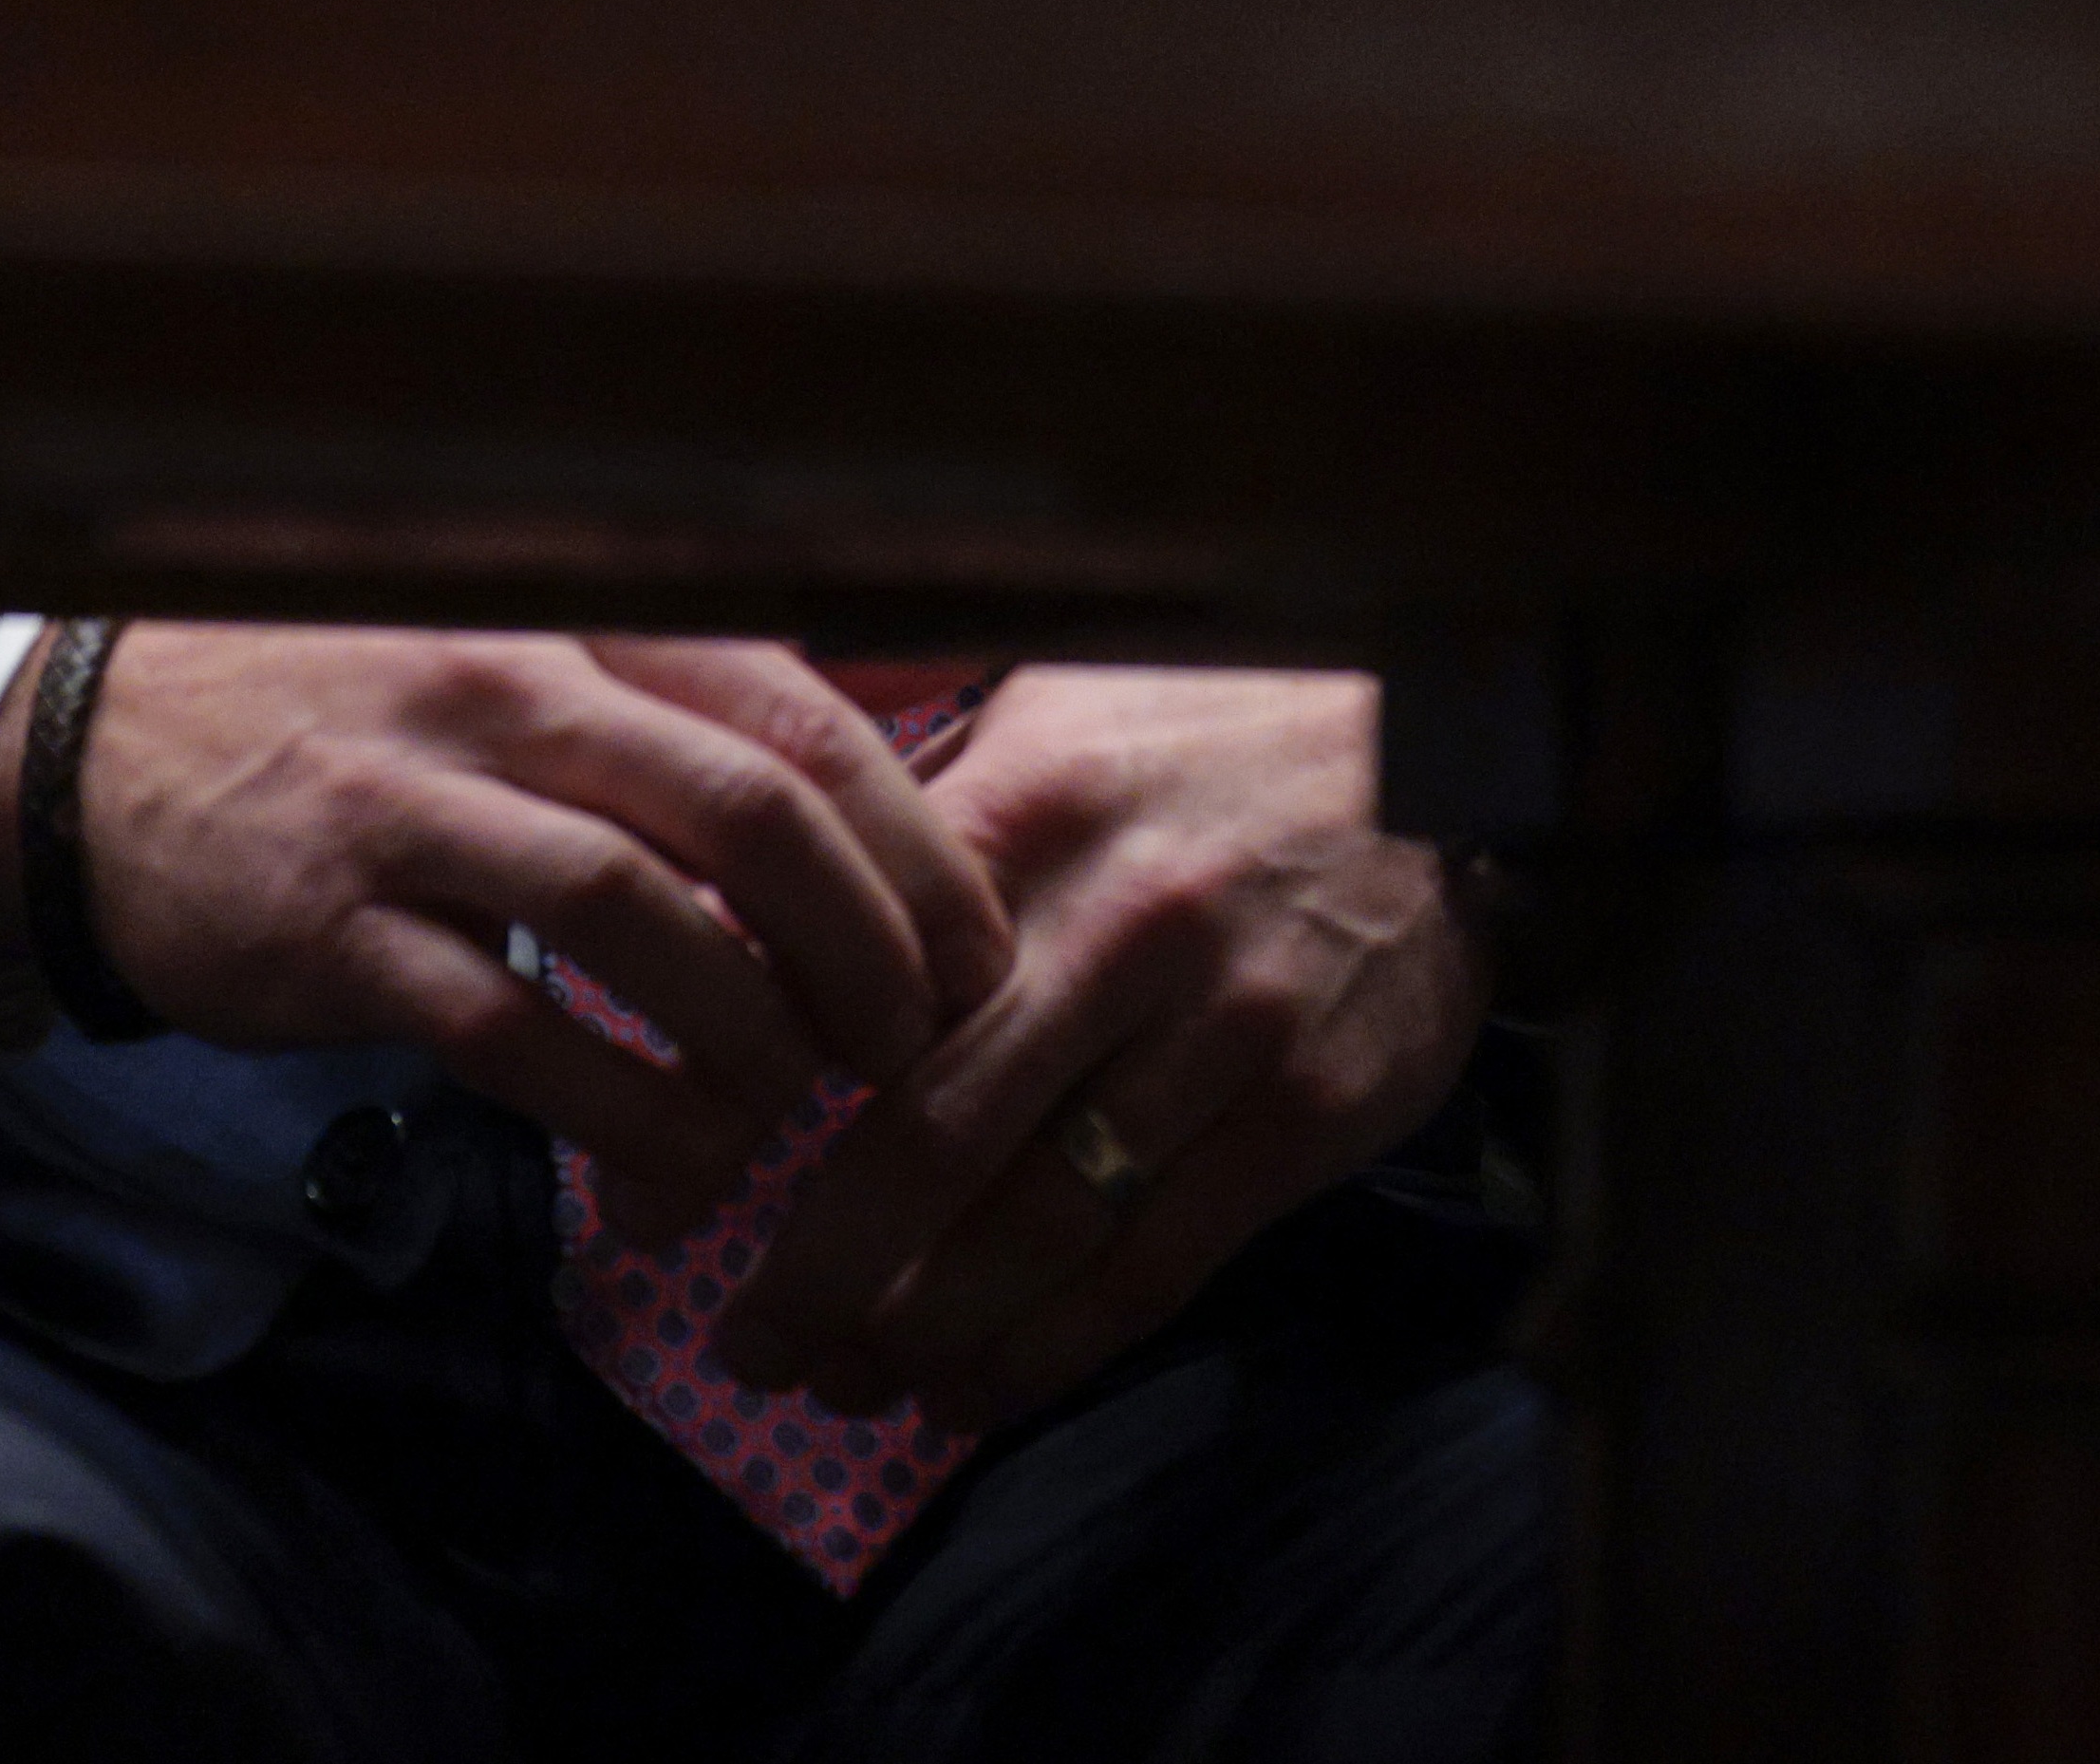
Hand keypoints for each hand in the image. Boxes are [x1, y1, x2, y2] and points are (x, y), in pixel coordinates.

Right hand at [0, 630, 1009, 1238]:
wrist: (98, 758)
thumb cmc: (358, 714)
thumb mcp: (522, 653)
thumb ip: (689, 691)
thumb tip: (904, 725)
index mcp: (577, 617)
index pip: (802, 719)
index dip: (914, 852)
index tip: (969, 957)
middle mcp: (506, 684)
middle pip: (750, 813)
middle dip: (866, 953)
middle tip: (906, 1049)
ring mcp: (415, 802)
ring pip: (642, 922)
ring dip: (750, 1041)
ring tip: (788, 1112)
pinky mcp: (337, 928)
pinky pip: (517, 1034)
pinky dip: (623, 1116)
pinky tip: (675, 1173)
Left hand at [712, 668, 1487, 1438]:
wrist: (1436, 741)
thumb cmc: (1202, 728)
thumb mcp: (1045, 710)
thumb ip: (909, 810)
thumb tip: (732, 893)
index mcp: (1026, 813)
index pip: (850, 982)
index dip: (743, 1103)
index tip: (663, 1194)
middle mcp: (1120, 925)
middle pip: (934, 1135)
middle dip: (821, 1264)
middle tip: (746, 1344)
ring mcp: (1223, 1030)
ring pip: (1041, 1222)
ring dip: (925, 1328)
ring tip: (844, 1382)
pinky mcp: (1304, 1113)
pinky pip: (1155, 1263)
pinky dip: (1052, 1347)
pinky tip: (975, 1389)